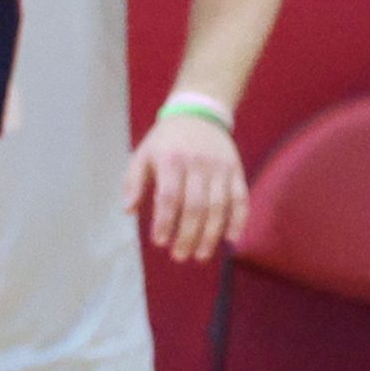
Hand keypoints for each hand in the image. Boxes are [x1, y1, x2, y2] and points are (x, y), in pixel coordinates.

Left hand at [125, 110, 248, 262]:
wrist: (199, 114)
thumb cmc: (165, 141)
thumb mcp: (142, 154)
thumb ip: (133, 182)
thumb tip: (128, 211)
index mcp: (172, 161)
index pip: (169, 196)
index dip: (165, 221)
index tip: (159, 242)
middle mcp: (198, 165)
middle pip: (196, 206)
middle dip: (188, 235)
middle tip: (179, 256)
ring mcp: (220, 168)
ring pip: (219, 206)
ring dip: (211, 234)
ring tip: (200, 255)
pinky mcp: (236, 171)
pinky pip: (241, 198)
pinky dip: (239, 220)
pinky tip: (231, 240)